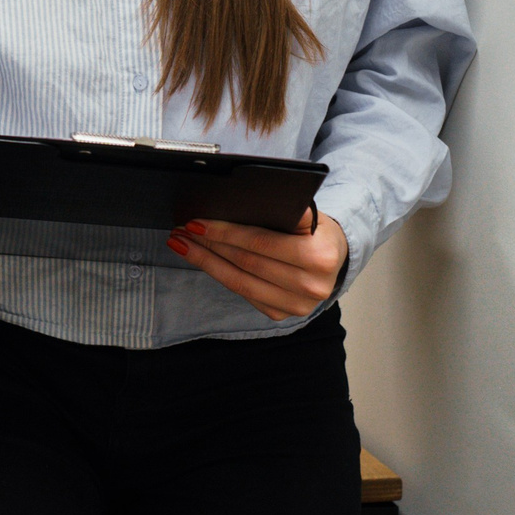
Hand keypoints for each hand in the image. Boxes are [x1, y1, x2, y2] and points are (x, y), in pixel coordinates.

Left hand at [167, 210, 348, 319]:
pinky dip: (219, 275)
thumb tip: (245, 200)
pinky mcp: (282, 315)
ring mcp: (296, 306)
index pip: (260, 243)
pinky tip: (201, 260)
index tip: (196, 222)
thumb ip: (286, 209)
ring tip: (182, 244)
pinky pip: (243, 294)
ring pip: (240, 283)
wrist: (334, 257)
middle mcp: (310, 287)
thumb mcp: (309, 214)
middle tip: (181, 231)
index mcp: (318, 257)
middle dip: (209, 245)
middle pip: (246, 263)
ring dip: (205, 262)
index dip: (225, 233)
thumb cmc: (315, 231)